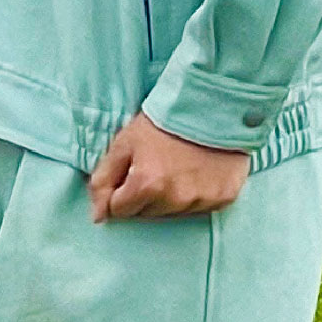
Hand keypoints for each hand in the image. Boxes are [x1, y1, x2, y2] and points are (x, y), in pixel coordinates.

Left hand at [90, 113, 250, 220]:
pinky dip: (196, 194)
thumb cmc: (164, 122)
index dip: (121, 191)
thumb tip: (98, 216)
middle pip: (146, 214)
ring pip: (173, 213)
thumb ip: (103, 180)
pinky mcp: (223, 198)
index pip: (118, 210)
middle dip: (144, 195)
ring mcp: (201, 200)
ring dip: (170, 197)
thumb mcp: (124, 144)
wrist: (213, 105)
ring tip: (178, 167)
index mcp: (146, 185)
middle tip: (156, 165)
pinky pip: (200, 208)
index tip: (132, 171)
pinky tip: (198, 172)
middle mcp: (175, 199)